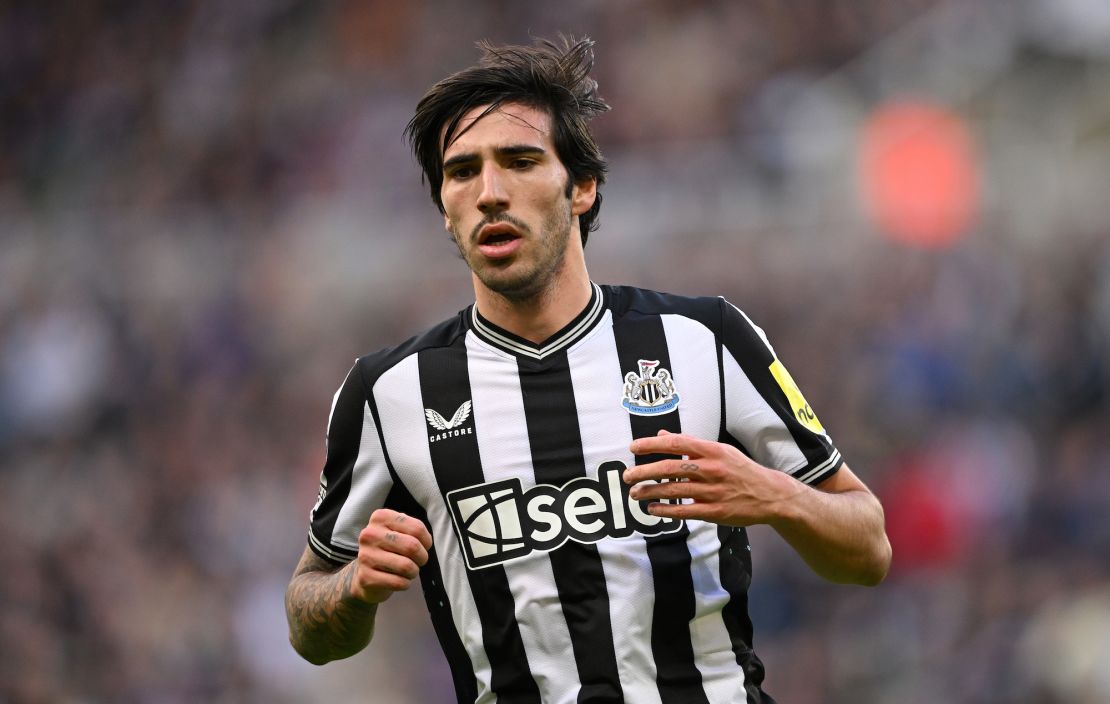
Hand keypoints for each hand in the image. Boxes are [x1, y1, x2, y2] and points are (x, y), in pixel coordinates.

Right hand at [349, 509, 432, 603]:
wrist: (366, 573)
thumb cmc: (390, 549)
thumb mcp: (399, 531)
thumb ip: (414, 530)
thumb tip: (427, 542)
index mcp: (380, 517)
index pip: (417, 528)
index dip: (426, 541)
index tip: (423, 546)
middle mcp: (369, 534)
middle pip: (412, 546)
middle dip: (422, 558)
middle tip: (418, 561)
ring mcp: (365, 555)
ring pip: (406, 566)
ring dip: (413, 572)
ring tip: (408, 571)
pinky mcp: (365, 577)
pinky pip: (398, 582)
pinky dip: (405, 583)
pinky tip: (399, 580)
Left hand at [623, 430, 796, 527]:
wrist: (770, 494)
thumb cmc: (740, 470)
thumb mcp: (720, 451)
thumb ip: (690, 444)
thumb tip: (662, 436)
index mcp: (712, 450)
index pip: (676, 443)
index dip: (652, 444)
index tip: (633, 448)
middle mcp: (711, 469)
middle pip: (671, 468)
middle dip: (645, 471)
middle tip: (627, 476)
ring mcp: (713, 492)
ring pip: (674, 491)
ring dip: (650, 492)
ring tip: (634, 493)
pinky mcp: (715, 512)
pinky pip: (684, 511)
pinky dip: (666, 510)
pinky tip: (652, 508)